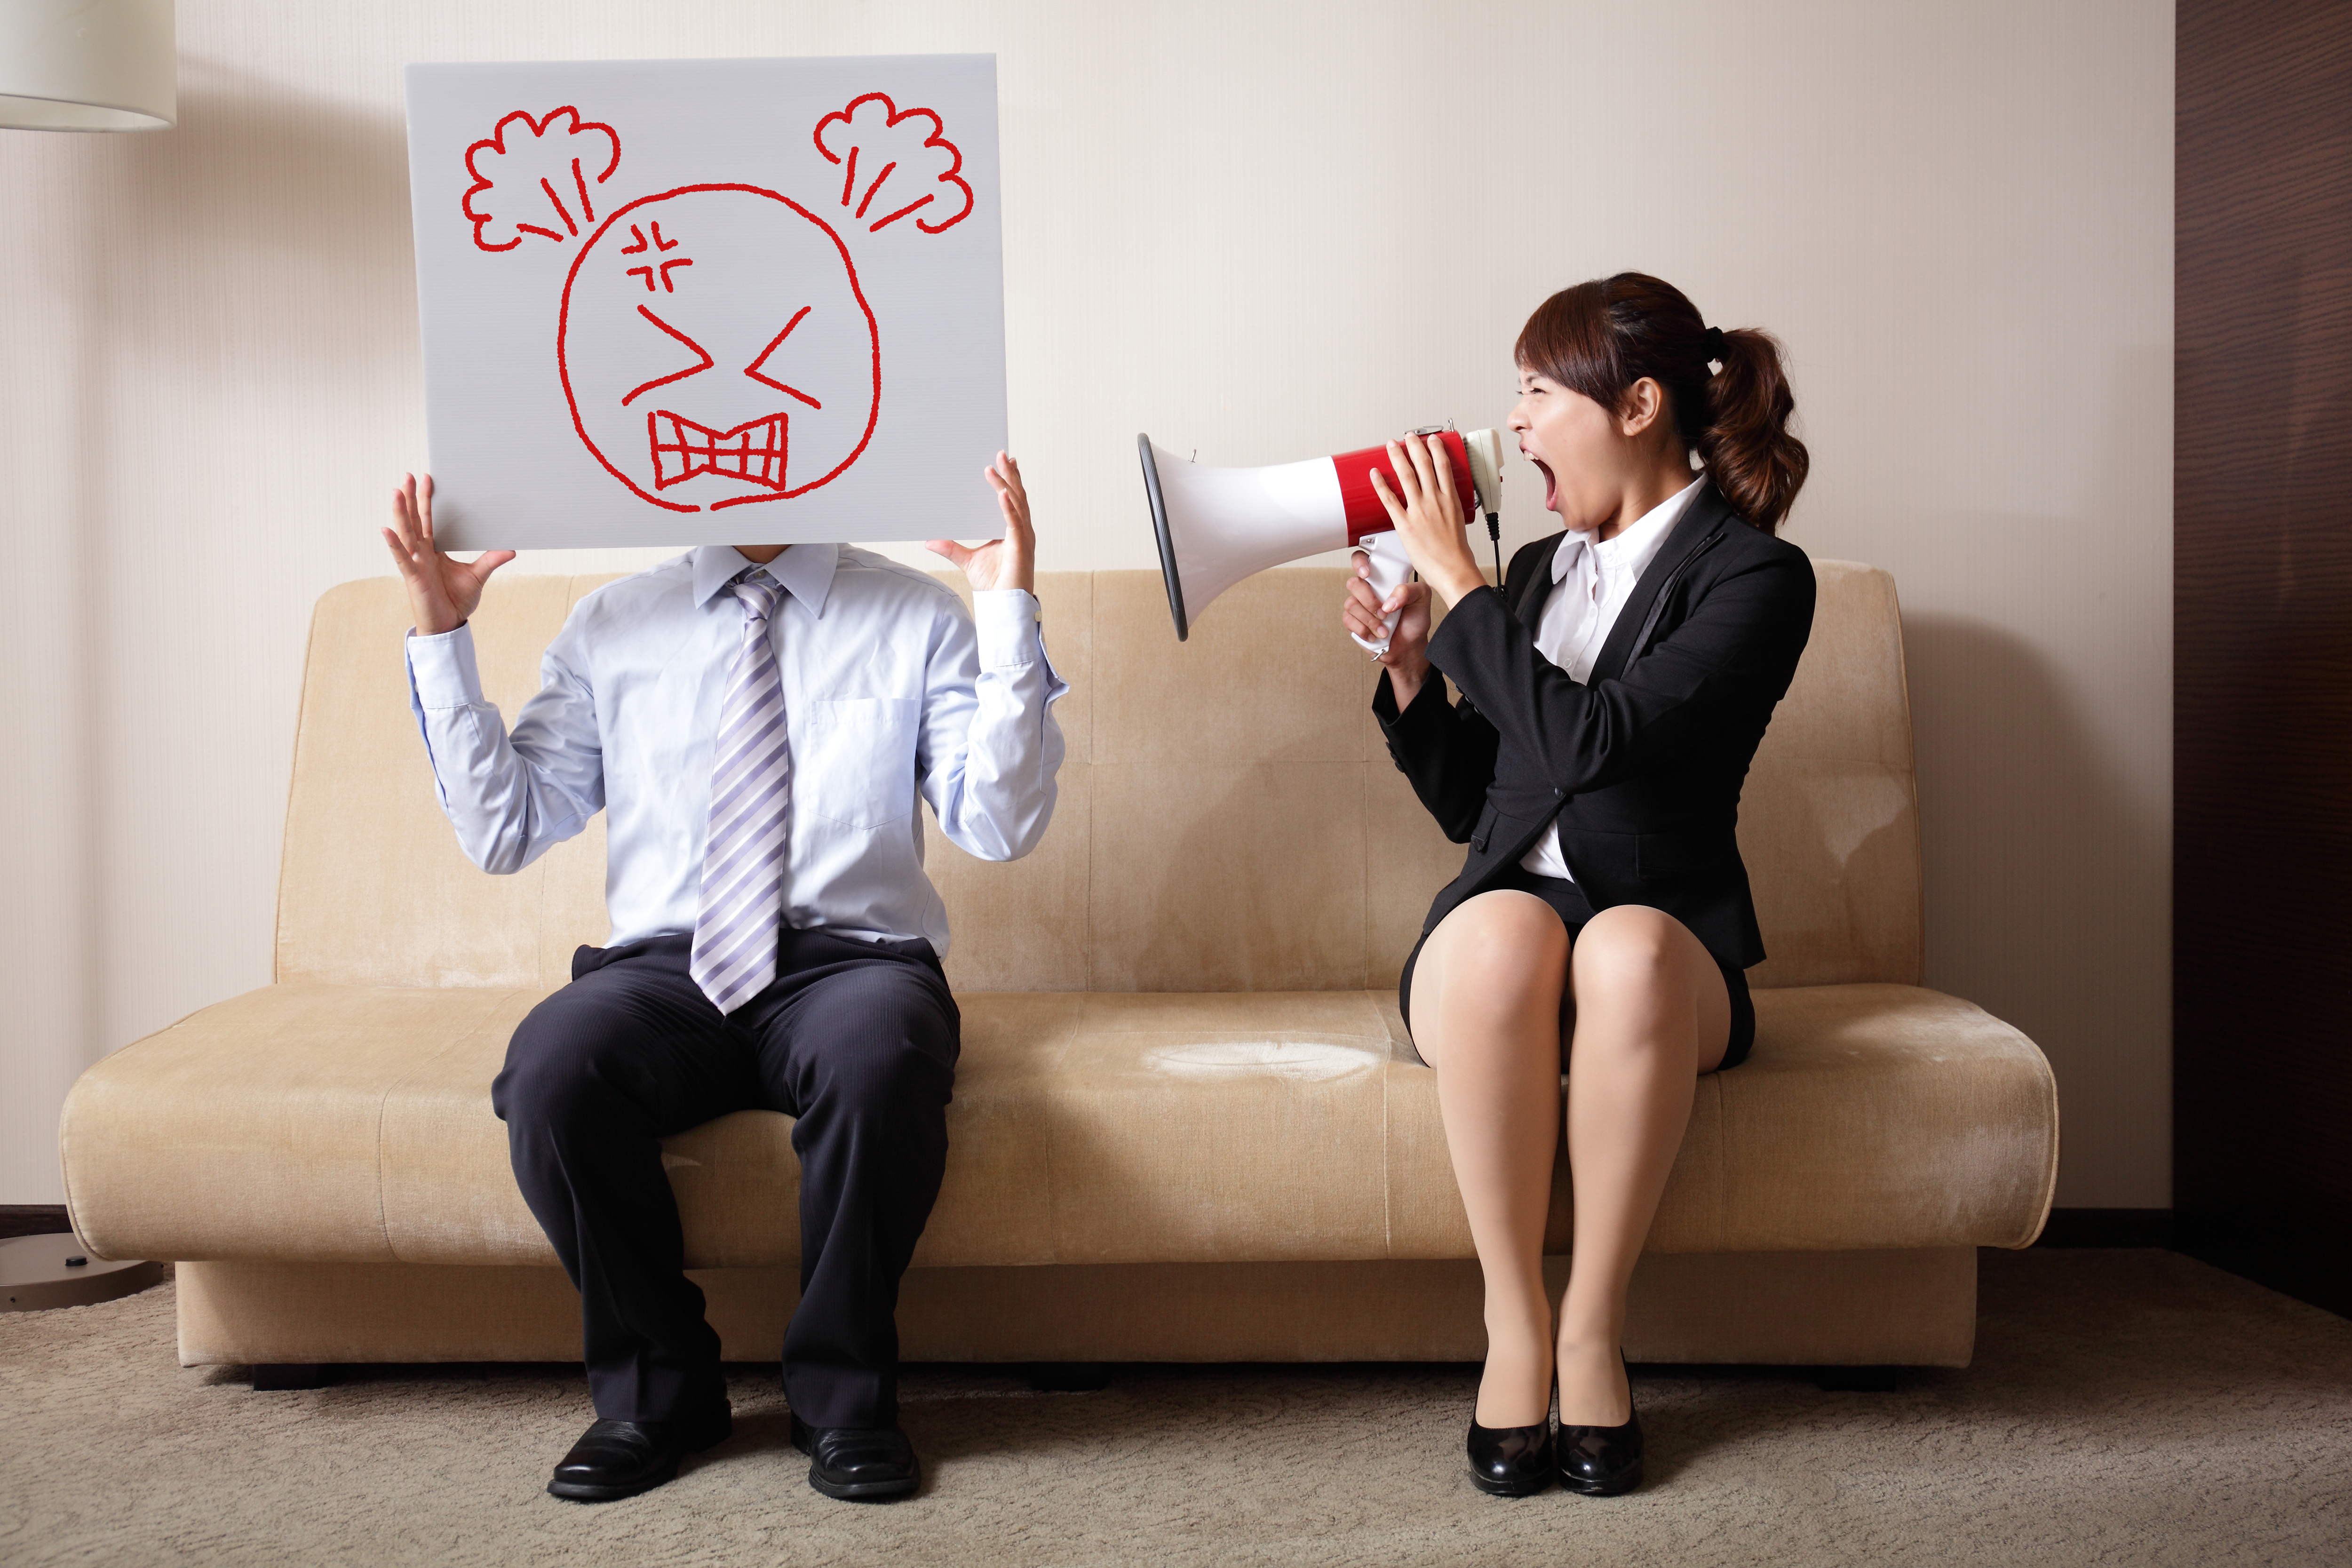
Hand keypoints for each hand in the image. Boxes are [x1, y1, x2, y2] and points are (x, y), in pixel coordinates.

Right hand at [381, 473, 513, 635]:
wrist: (448, 625)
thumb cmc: (456, 602)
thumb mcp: (477, 576)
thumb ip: (491, 560)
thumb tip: (511, 549)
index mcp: (433, 550)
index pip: (428, 520)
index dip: (426, 500)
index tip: (428, 479)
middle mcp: (421, 553)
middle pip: (414, 520)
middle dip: (411, 498)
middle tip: (409, 475)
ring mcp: (415, 564)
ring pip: (405, 534)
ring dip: (400, 513)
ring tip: (397, 492)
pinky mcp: (413, 578)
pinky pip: (402, 559)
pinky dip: (394, 545)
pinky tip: (386, 530)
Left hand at [926, 452, 1034, 593]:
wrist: (1004, 606)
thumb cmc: (994, 585)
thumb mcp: (967, 560)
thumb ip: (951, 548)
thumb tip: (930, 540)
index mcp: (1012, 530)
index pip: (1012, 499)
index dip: (1008, 481)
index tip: (1002, 463)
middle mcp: (1021, 531)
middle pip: (1017, 496)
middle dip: (1010, 474)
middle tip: (1001, 453)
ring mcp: (1023, 538)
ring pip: (1016, 504)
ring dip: (1007, 484)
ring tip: (998, 466)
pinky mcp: (1020, 548)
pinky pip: (1014, 524)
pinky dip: (1007, 508)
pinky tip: (1001, 494)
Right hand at [1342, 562, 1432, 703]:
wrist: (1410, 647)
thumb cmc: (1415, 620)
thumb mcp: (1422, 599)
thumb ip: (1409, 590)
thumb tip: (1389, 600)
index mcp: (1382, 579)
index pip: (1363, 560)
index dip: (1360, 563)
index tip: (1367, 573)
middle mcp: (1368, 590)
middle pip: (1353, 583)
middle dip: (1368, 599)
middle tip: (1384, 611)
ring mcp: (1359, 606)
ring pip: (1351, 604)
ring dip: (1370, 619)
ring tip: (1384, 628)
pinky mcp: (1353, 623)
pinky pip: (1348, 621)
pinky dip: (1364, 629)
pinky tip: (1376, 634)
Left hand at [1368, 435, 1483, 605]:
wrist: (1453, 569)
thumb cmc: (1457, 552)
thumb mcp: (1459, 521)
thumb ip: (1450, 508)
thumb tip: (1445, 503)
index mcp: (1451, 499)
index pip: (1443, 466)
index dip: (1436, 449)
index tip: (1432, 439)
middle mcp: (1435, 500)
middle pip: (1424, 464)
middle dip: (1415, 446)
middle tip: (1409, 436)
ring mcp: (1419, 510)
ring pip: (1406, 475)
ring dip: (1397, 457)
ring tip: (1391, 445)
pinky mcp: (1405, 524)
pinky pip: (1389, 500)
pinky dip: (1380, 484)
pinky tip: (1374, 474)